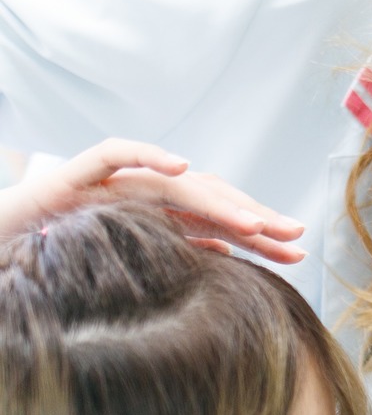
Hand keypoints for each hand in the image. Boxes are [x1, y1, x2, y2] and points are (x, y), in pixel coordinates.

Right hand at [0, 138, 305, 262]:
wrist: (2, 245)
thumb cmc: (67, 254)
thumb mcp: (134, 260)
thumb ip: (177, 251)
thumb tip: (230, 253)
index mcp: (161, 216)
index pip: (221, 220)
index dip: (261, 234)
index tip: (299, 252)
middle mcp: (145, 193)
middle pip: (210, 198)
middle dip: (255, 217)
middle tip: (296, 236)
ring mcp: (114, 182)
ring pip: (175, 182)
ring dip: (217, 201)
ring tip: (254, 224)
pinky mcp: (77, 174)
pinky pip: (116, 155)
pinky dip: (148, 154)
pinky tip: (181, 165)